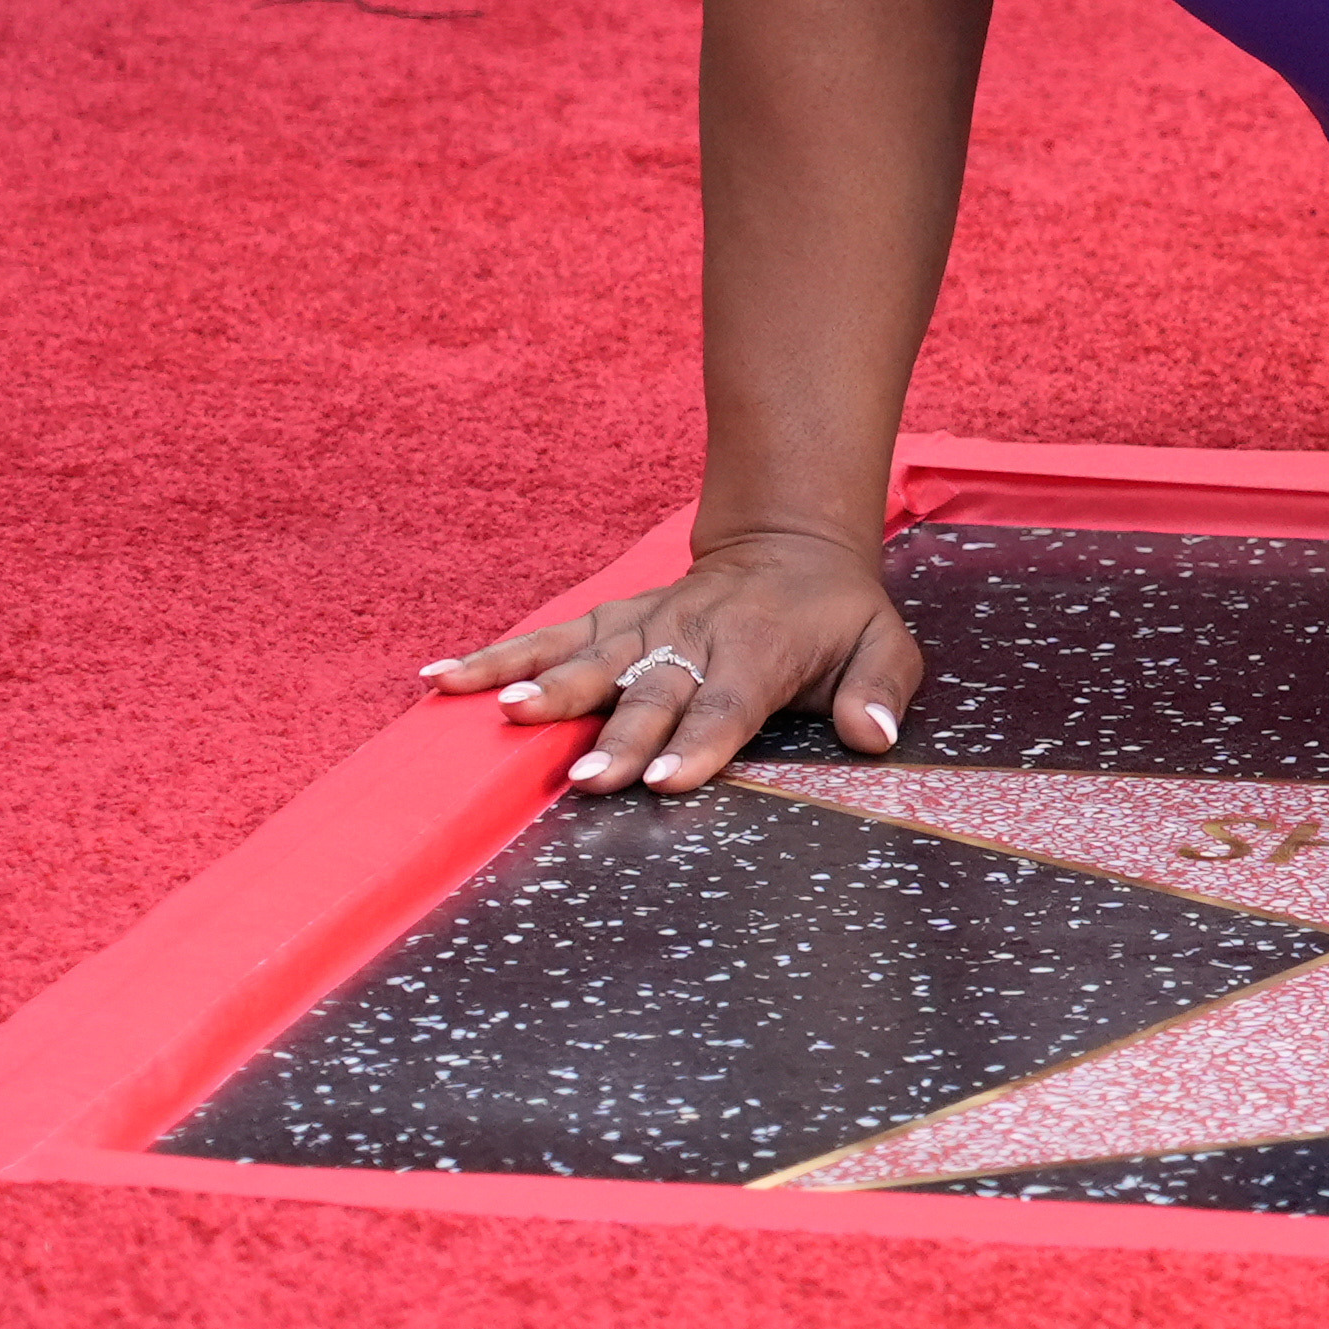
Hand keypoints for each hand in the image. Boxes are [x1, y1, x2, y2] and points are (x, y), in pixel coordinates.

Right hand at [416, 526, 921, 793]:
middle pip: (652, 692)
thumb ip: (881, 690)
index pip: (728, 703)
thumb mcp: (886, 644)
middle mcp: (693, 636)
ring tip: (505, 718)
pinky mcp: (611, 621)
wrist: (789, 546)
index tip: (665, 781)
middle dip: (619, 737)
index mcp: (759, 650)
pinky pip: (549, 637)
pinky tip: (443, 681)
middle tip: (585, 783)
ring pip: (589, 659)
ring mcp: (645, 626)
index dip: (699, 741)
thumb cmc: (836, 616)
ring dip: (548, 690)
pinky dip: (496, 656)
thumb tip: (873, 736)